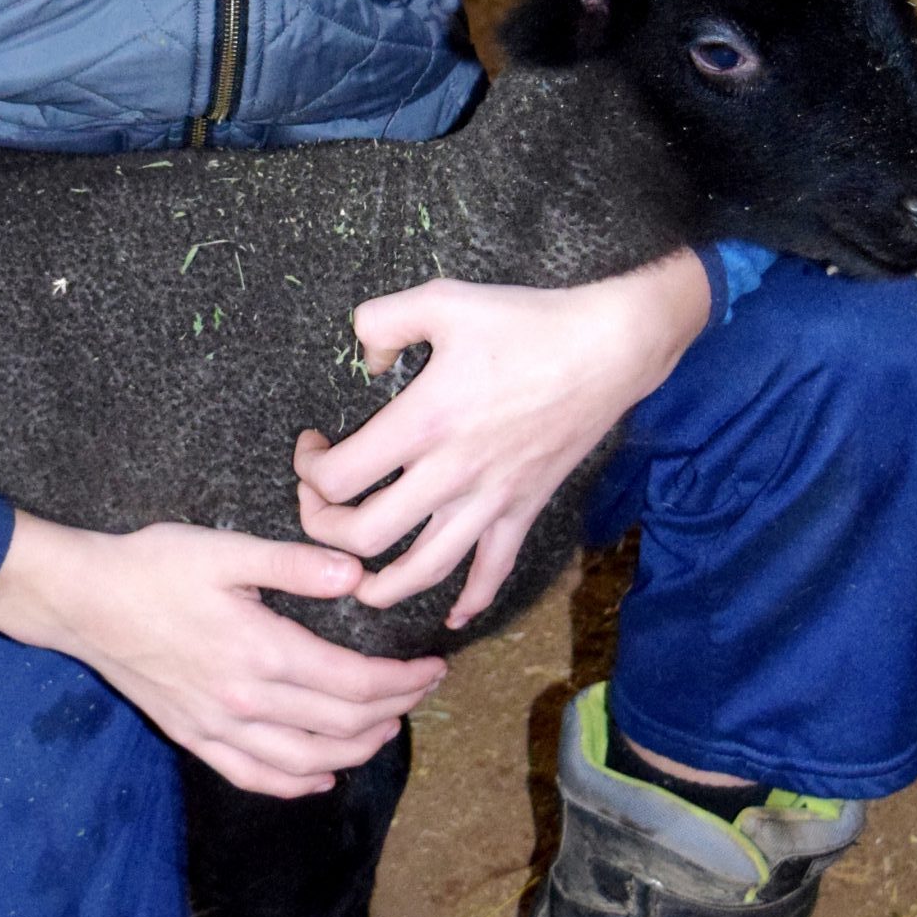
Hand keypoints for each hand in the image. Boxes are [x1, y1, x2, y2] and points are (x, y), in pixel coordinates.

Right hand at [0, 510, 445, 799]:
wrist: (83, 601)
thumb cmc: (153, 566)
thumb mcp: (226, 550)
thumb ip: (294, 565)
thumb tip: (356, 573)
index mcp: (262, 651)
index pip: (354, 683)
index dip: (403, 682)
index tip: (433, 669)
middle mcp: (246, 701)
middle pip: (340, 727)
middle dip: (393, 713)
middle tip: (420, 692)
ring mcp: (217, 727)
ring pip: (305, 761)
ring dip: (355, 752)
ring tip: (385, 731)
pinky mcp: (192, 736)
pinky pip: (253, 776)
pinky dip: (294, 785)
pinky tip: (319, 777)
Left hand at [293, 252, 712, 629]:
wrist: (608, 349)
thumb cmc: (525, 322)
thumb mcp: (442, 299)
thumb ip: (383, 320)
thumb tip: (367, 358)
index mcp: (424, 422)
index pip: (340, 478)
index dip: (308, 471)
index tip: (312, 448)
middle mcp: (451, 473)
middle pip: (366, 535)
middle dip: (325, 529)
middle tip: (320, 505)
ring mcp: (490, 500)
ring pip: (424, 569)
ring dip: (381, 585)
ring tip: (356, 581)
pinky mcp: (524, 509)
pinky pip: (495, 571)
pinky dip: (472, 601)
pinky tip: (454, 617)